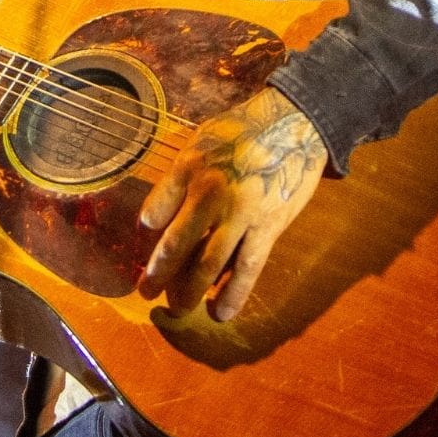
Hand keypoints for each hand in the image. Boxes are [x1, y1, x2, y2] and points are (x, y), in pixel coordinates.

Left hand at [139, 86, 327, 320]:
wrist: (294, 124)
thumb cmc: (243, 130)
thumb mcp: (200, 140)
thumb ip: (177, 178)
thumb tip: (151, 219)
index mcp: (190, 169)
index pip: (156, 209)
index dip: (147, 233)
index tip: (143, 242)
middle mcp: (211, 193)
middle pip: (177, 244)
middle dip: (158, 274)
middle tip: (145, 292)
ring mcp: (240, 214)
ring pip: (208, 263)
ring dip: (189, 291)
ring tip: (177, 308)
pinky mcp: (267, 228)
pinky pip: (247, 269)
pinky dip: (232, 294)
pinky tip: (219, 312)